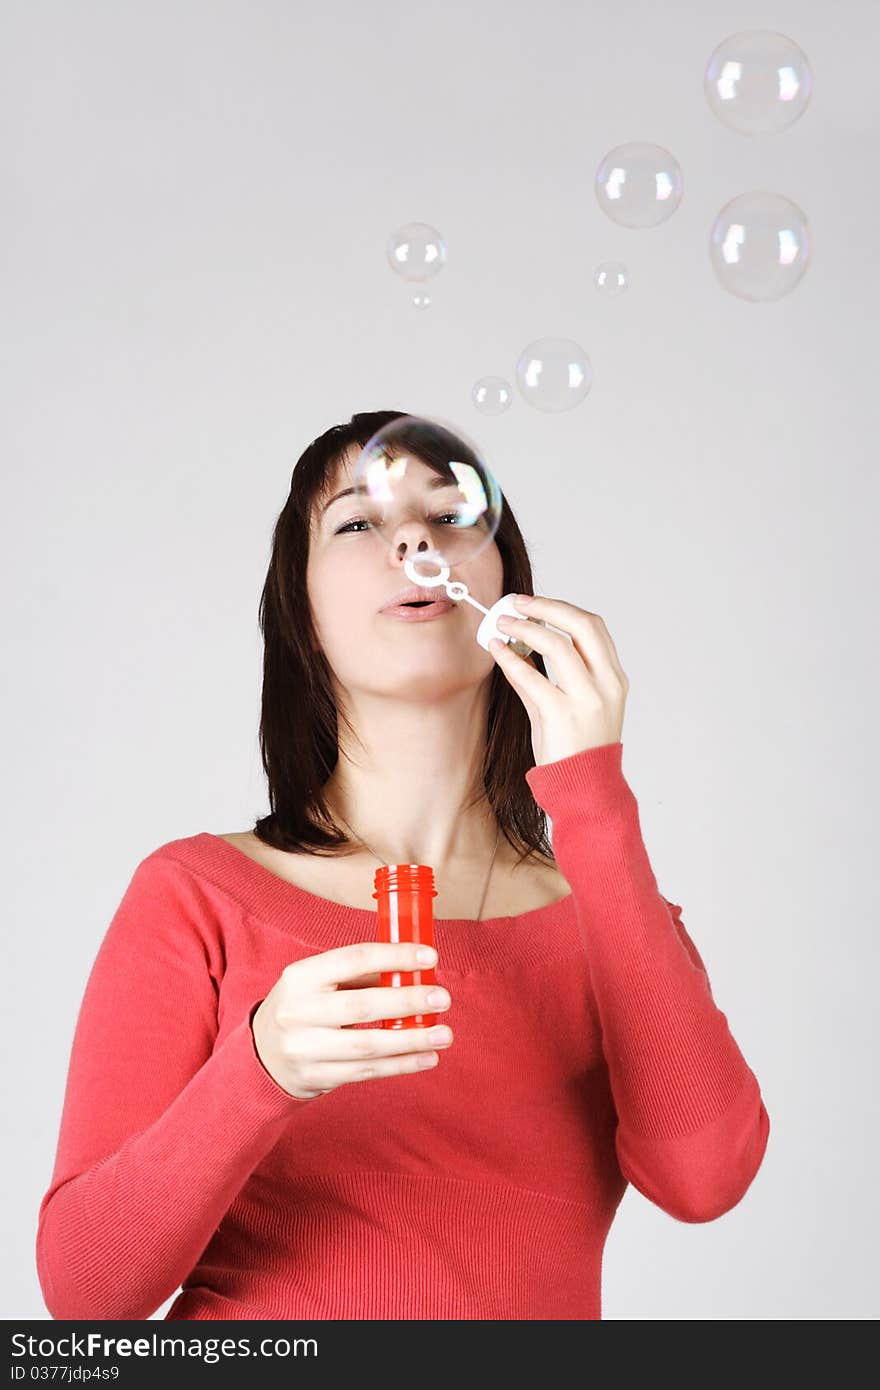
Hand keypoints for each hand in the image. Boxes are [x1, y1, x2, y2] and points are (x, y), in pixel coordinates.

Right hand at [251, 941, 452, 1099]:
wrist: (262, 1056)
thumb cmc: (303, 1008)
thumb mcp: (318, 983)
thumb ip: (360, 975)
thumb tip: (414, 970)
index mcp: (301, 977)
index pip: (352, 959)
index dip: (394, 957)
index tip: (430, 956)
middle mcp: (297, 1011)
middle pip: (361, 1005)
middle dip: (407, 1001)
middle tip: (442, 997)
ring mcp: (303, 1048)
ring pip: (366, 1045)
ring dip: (410, 1040)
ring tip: (443, 1034)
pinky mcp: (314, 1077)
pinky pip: (365, 1072)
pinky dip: (400, 1064)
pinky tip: (426, 1057)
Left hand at [490, 594, 628, 767]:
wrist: (585, 790)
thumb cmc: (578, 749)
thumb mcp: (575, 705)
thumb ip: (551, 676)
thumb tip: (519, 646)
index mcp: (614, 679)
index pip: (593, 627)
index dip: (562, 608)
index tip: (535, 604)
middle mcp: (606, 685)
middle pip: (581, 625)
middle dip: (547, 607)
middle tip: (517, 604)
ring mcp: (586, 699)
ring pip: (557, 645)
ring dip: (525, 628)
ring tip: (503, 624)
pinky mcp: (561, 715)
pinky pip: (531, 677)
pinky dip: (510, 658)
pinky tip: (497, 650)